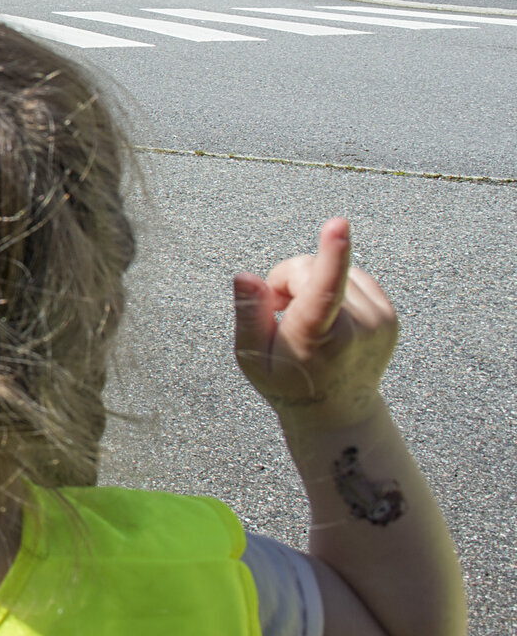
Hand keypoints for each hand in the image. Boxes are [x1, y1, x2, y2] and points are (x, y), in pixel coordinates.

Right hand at [233, 218, 398, 432]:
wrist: (336, 410)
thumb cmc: (285, 382)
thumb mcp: (251, 357)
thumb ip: (249, 314)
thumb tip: (246, 277)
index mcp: (317, 338)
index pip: (324, 291)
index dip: (330, 254)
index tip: (339, 225)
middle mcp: (356, 328)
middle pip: (308, 268)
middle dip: (287, 281)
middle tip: (281, 313)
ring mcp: (378, 321)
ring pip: (331, 268)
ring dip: (312, 284)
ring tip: (307, 317)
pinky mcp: (389, 314)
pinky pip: (353, 275)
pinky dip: (335, 286)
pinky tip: (330, 314)